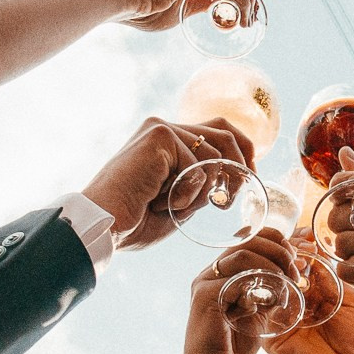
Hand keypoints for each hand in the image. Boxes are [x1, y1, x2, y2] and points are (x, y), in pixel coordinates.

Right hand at [86, 117, 255, 249]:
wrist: (103, 226)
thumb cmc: (133, 221)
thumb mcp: (178, 200)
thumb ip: (200, 184)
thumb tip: (235, 179)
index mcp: (167, 140)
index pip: (219, 131)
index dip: (242, 152)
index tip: (249, 178)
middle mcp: (164, 128)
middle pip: (225, 133)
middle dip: (238, 168)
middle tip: (229, 200)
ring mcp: (162, 129)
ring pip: (215, 157)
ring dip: (202, 193)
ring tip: (173, 208)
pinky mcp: (160, 136)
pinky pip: (199, 167)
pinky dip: (188, 194)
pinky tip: (162, 204)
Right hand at [181, 229, 301, 353]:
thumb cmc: (233, 349)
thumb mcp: (258, 316)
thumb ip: (268, 295)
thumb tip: (289, 278)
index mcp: (221, 274)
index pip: (247, 239)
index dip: (274, 240)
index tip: (296, 254)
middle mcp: (210, 274)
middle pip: (246, 240)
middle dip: (278, 248)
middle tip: (297, 265)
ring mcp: (205, 283)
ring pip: (242, 253)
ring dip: (272, 262)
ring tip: (290, 278)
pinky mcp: (206, 296)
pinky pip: (237, 276)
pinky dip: (261, 280)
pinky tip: (275, 295)